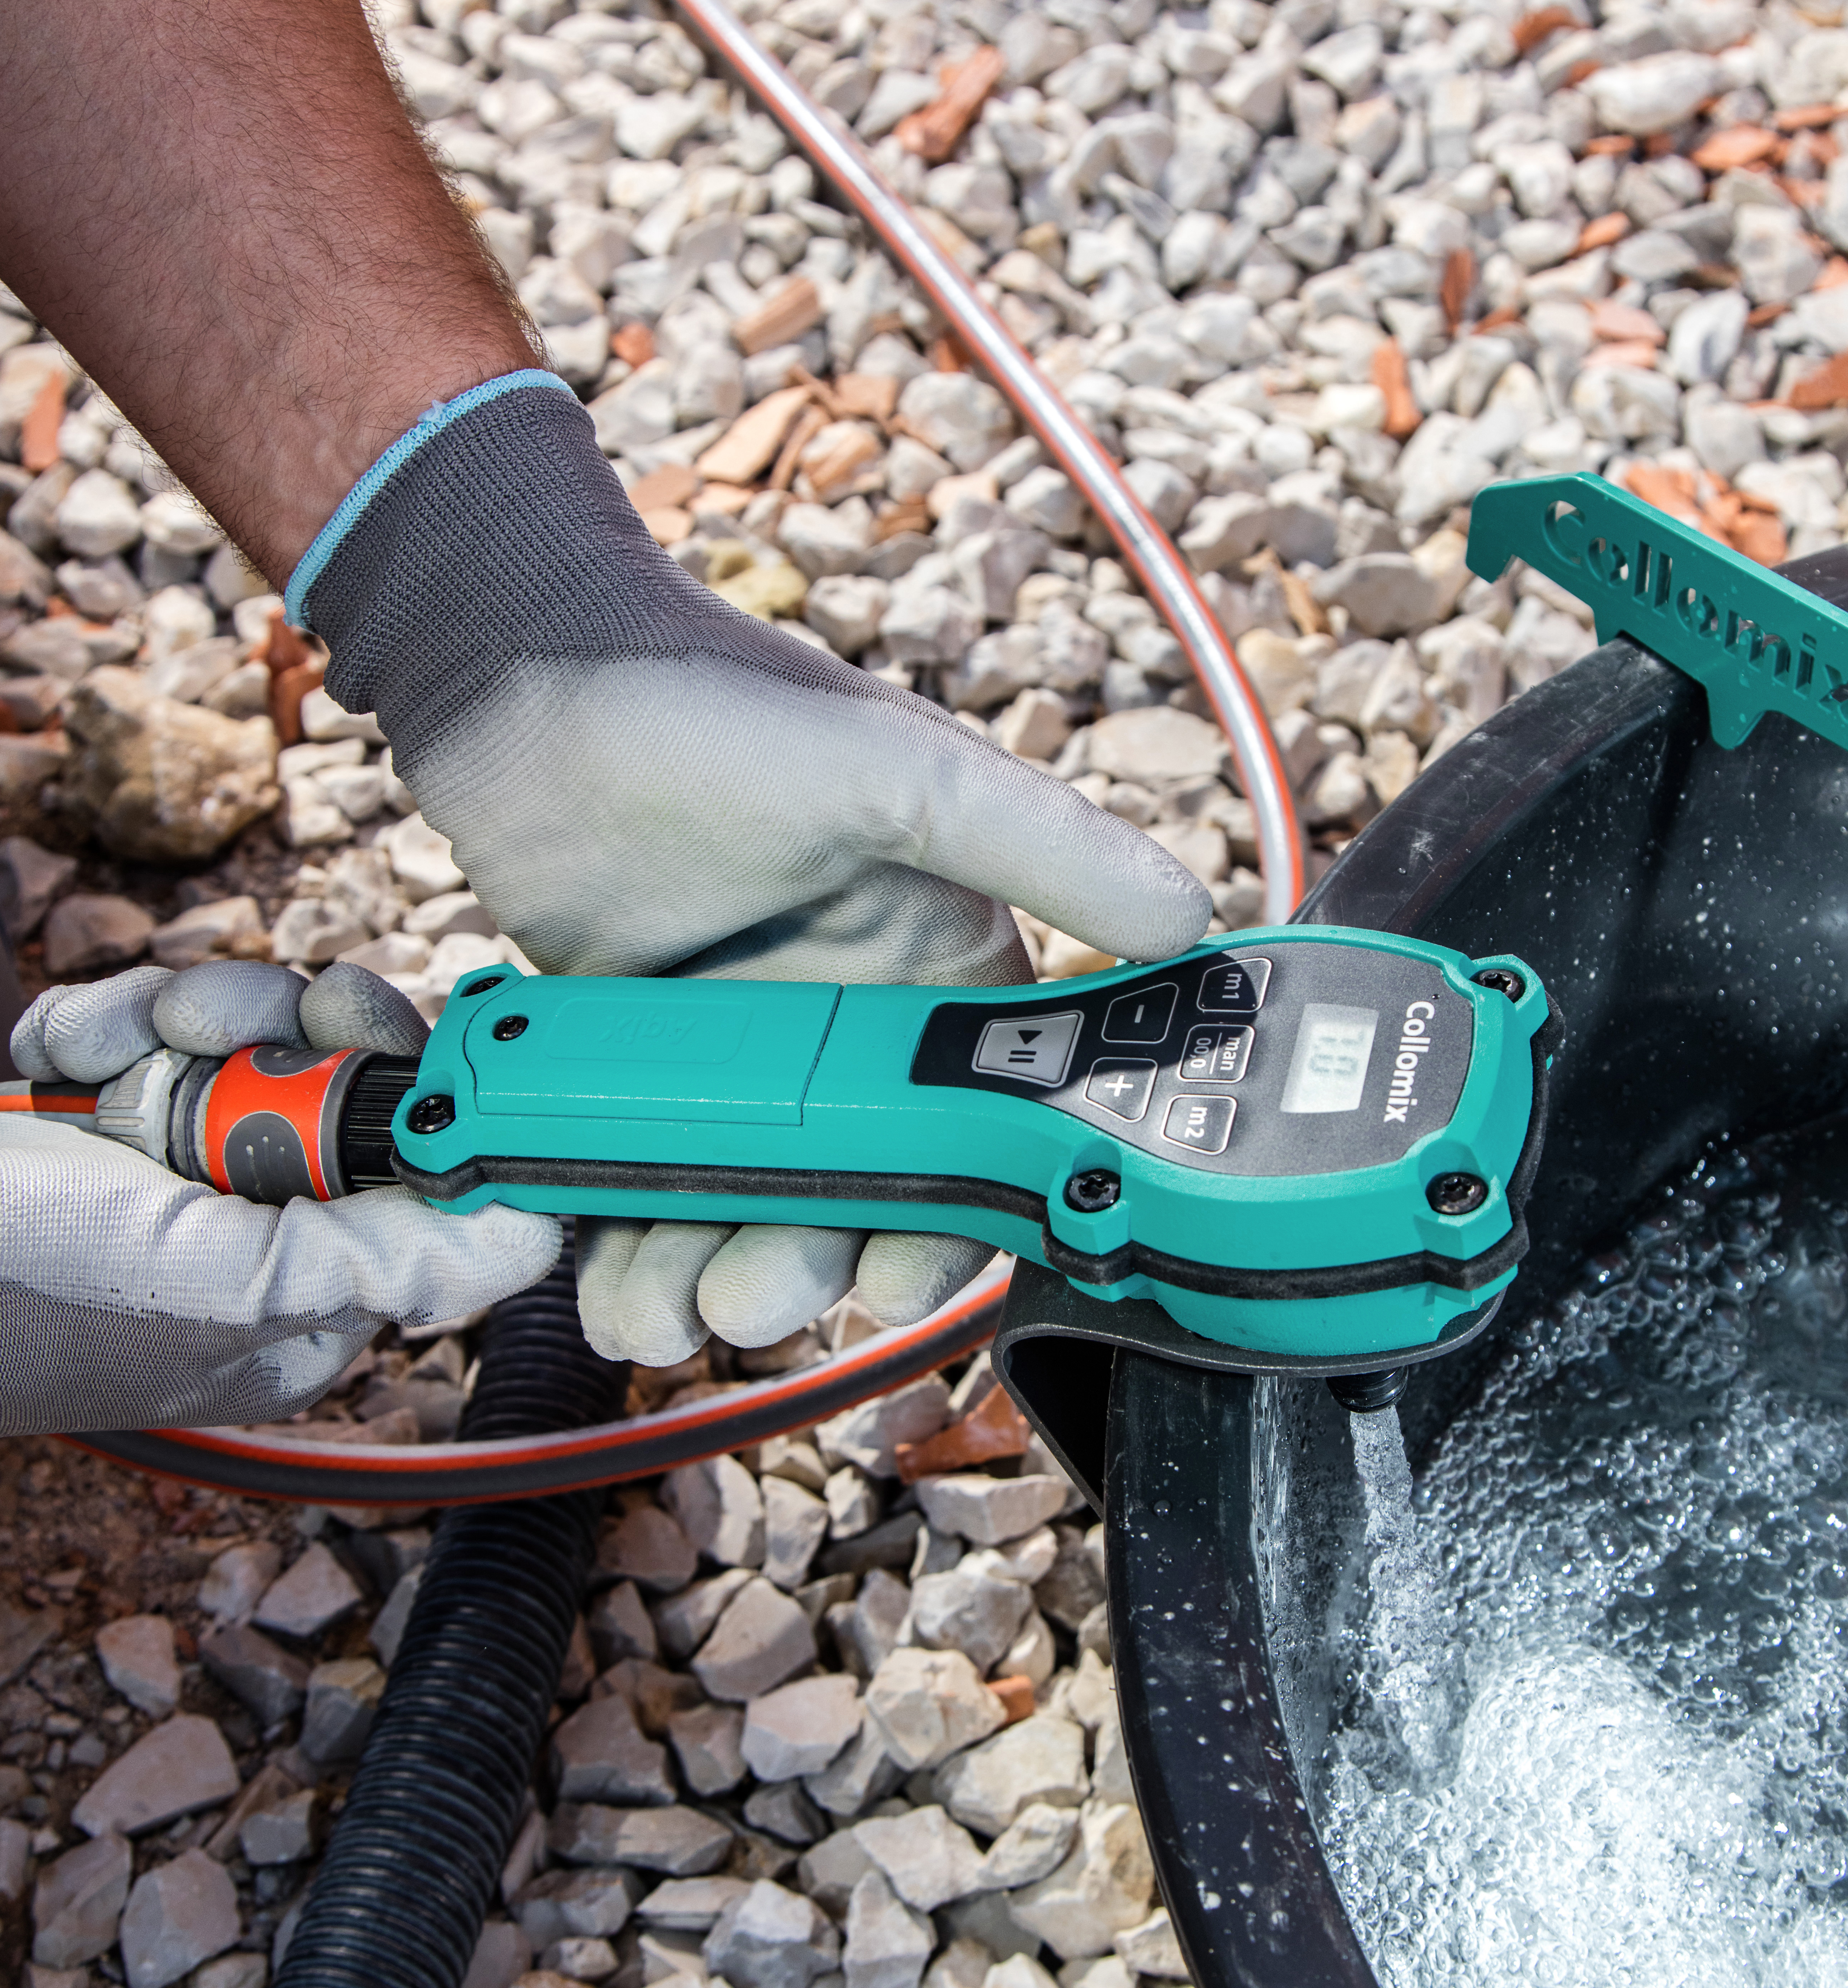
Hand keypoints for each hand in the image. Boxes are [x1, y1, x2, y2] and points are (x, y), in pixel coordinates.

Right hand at [4, 959, 560, 1433]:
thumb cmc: (24, 1285)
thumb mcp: (224, 1284)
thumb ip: (383, 1263)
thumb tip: (534, 1239)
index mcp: (309, 1296)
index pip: (422, 1166)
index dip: (401, 1075)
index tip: (346, 1022)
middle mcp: (258, 1229)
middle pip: (338, 1075)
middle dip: (266, 1028)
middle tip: (200, 1030)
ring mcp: (179, 1166)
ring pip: (243, 1032)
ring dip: (167, 1019)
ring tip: (103, 1054)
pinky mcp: (111, 1110)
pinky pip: (150, 1025)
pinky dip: (94, 1027)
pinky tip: (54, 1061)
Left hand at [294, 374, 1211, 1365]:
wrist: (519, 681)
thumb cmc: (715, 700)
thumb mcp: (901, 767)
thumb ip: (1044, 847)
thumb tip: (1189, 917)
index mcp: (938, 971)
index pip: (979, 1133)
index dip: (951, 1226)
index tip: (891, 1282)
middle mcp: (850, 1030)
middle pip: (853, 1200)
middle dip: (803, 1267)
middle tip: (745, 1296)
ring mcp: (739, 1060)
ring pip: (743, 1210)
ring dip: (702, 1276)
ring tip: (650, 1306)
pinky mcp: (636, 1072)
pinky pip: (645, 1185)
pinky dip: (621, 1244)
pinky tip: (592, 1278)